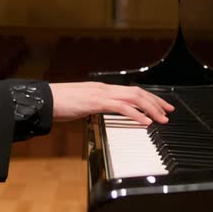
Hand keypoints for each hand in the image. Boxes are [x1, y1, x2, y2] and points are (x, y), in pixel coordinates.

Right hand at [48, 82, 174, 125]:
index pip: (131, 91)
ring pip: (134, 98)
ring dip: (151, 108)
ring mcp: (101, 93)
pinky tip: (145, 122)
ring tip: (162, 119)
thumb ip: (93, 109)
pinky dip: (136, 114)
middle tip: (169, 112)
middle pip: (138, 92)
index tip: (160, 106)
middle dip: (156, 102)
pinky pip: (121, 107)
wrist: (43, 100)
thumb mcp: (80, 107)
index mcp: (102, 90)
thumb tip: (101, 115)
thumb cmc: (58, 104)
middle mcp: (105, 89)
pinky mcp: (96, 101)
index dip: (148, 98)